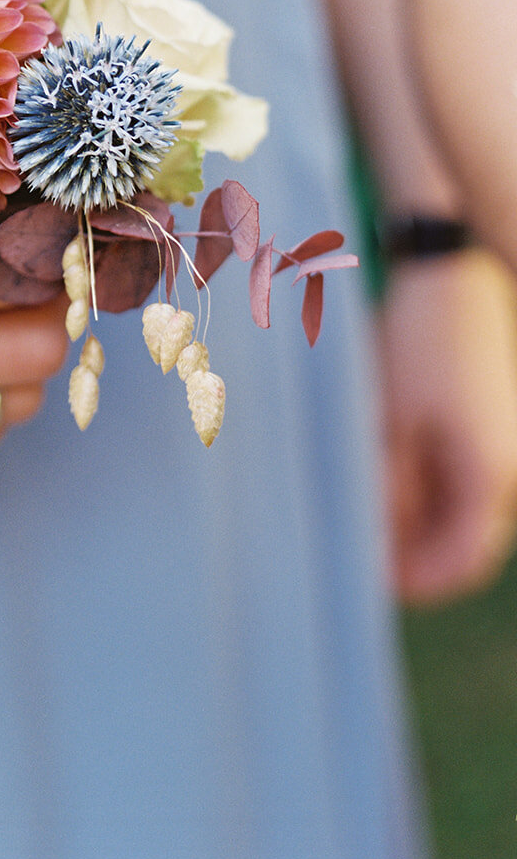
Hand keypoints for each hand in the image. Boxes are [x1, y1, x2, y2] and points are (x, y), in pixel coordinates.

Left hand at [380, 247, 516, 604]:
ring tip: (361, 512)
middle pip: (462, 543)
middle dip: (412, 554)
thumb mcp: (390, 420)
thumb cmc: (417, 343)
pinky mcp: (485, 428)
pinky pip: (458, 479)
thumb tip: (368, 539)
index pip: (459, 562)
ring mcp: (498, 447)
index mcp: (488, 476)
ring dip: (415, 522)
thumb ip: (385, 485)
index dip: (414, 581)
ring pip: (458, 512)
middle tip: (357, 550)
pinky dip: (423, 489)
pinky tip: (381, 477)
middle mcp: (505, 471)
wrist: (447, 276)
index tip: (367, 583)